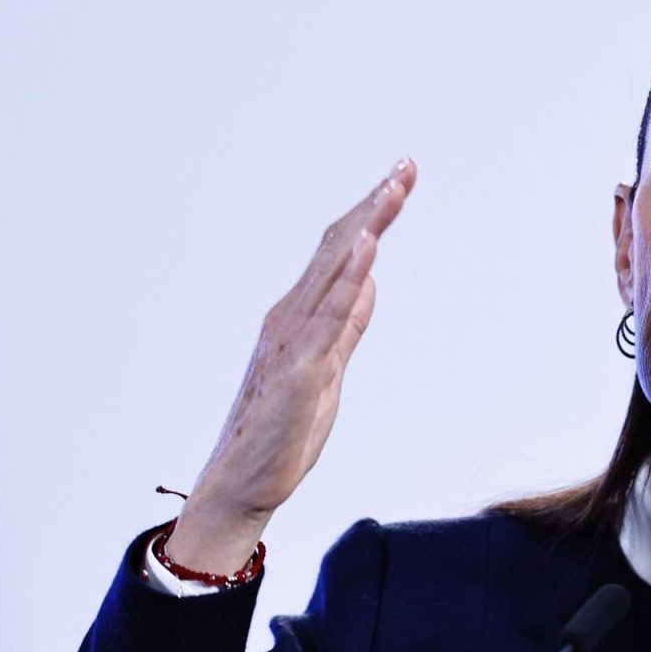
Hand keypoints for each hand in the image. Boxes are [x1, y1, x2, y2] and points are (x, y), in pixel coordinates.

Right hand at [169, 158, 416, 569]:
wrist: (244, 486)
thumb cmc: (281, 432)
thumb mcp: (330, 369)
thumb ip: (347, 326)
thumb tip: (369, 283)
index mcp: (300, 315)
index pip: (340, 251)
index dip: (372, 214)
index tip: (400, 177)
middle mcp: (292, 316)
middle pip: (338, 246)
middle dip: (374, 204)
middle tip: (406, 166)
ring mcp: (295, 340)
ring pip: (334, 270)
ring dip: (367, 225)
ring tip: (393, 188)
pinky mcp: (302, 370)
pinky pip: (328, 316)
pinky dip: (349, 277)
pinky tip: (367, 248)